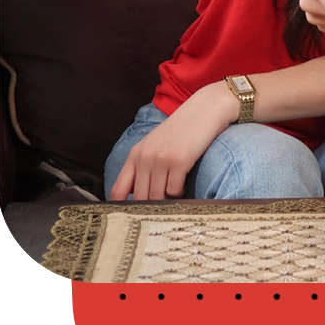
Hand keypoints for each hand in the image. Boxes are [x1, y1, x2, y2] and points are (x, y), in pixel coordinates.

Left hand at [107, 83, 237, 200]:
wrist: (206, 109)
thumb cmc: (182, 129)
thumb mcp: (155, 144)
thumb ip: (143, 165)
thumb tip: (139, 195)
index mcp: (135, 154)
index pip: (118, 190)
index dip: (122, 207)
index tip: (131, 215)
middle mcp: (144, 158)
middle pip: (140, 197)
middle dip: (150, 205)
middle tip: (161, 207)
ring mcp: (160, 160)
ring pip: (157, 196)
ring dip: (167, 200)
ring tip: (174, 193)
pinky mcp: (179, 161)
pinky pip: (174, 190)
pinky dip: (179, 192)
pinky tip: (183, 184)